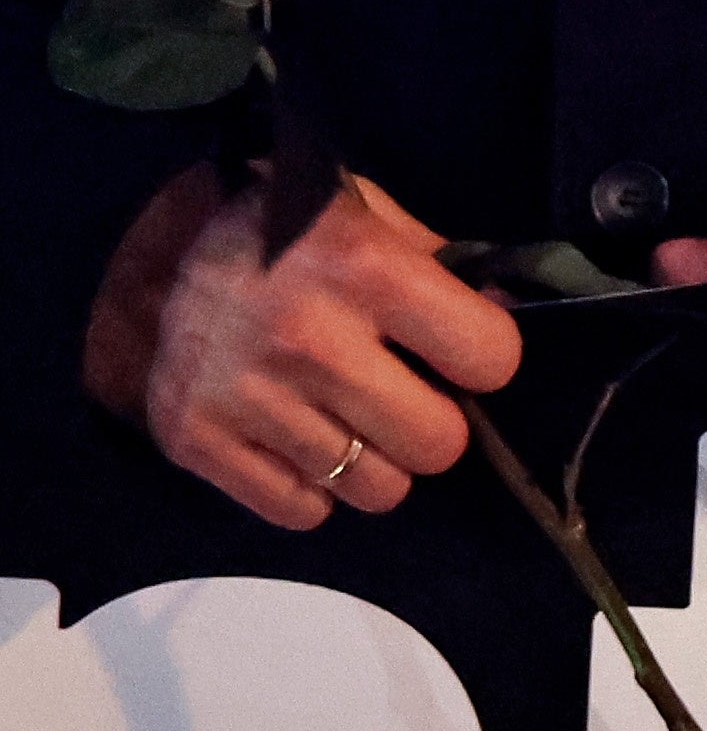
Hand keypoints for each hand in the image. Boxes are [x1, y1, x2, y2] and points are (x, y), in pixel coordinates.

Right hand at [88, 159, 522, 529]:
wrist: (163, 248)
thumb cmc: (295, 232)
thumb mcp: (378, 218)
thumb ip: (450, 270)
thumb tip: (519, 313)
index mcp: (368, 272)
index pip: (490, 358)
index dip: (486, 359)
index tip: (462, 355)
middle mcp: (309, 340)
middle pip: (438, 445)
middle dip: (436, 425)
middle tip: (408, 401)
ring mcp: (247, 397)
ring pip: (374, 490)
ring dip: (376, 464)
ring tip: (352, 422)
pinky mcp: (195, 440)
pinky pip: (299, 512)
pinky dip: (311, 489)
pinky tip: (302, 442)